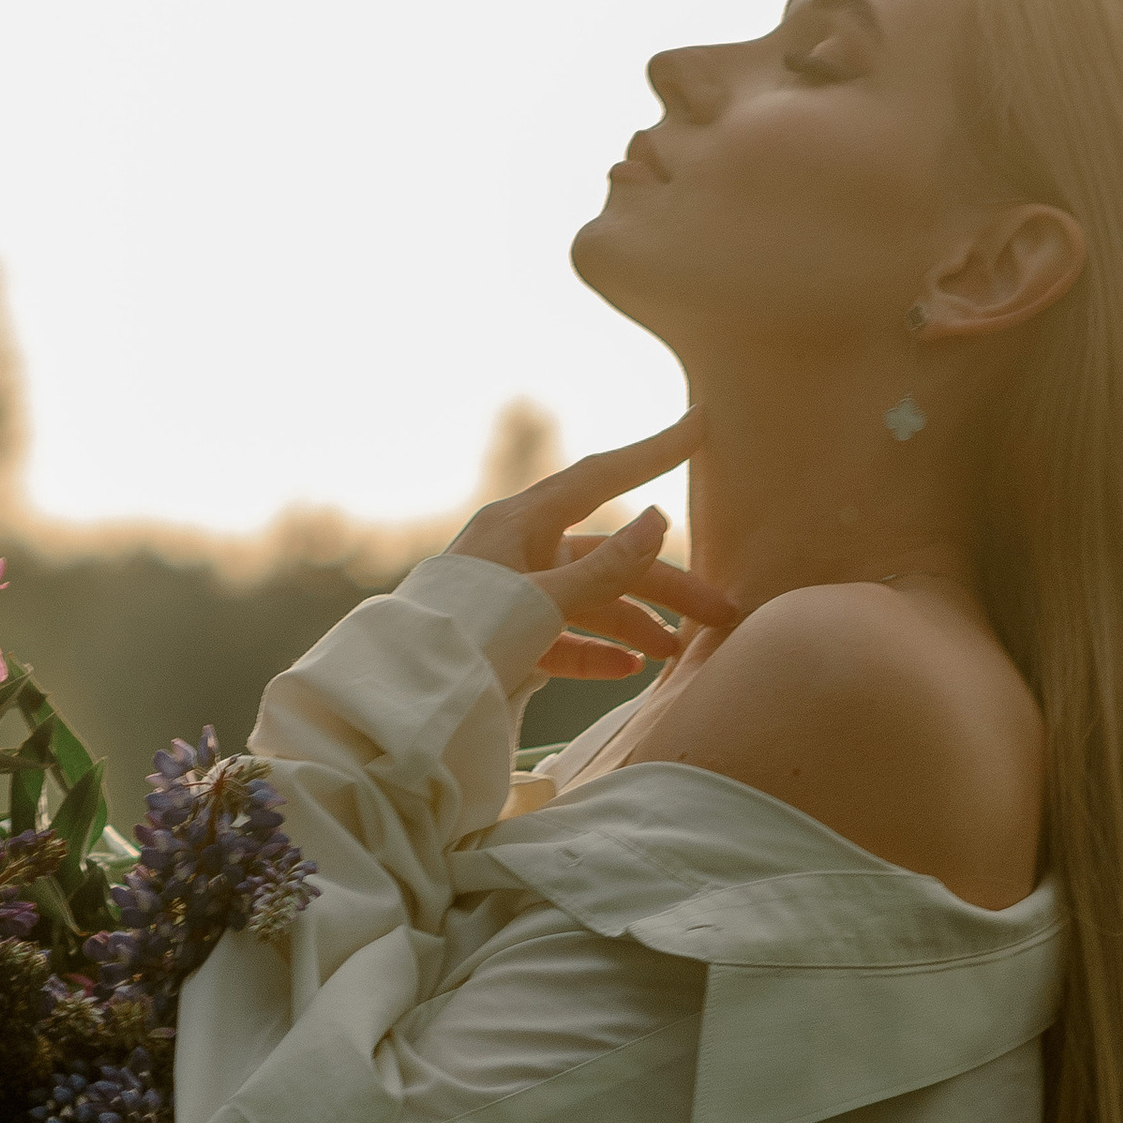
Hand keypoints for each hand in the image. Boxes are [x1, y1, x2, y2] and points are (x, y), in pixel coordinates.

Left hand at [444, 418, 737, 682]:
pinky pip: (559, 640)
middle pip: (608, 557)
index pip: (600, 477)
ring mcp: (514, 595)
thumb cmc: (462, 635)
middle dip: (666, 585)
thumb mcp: (539, 601)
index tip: (701, 425)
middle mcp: (520, 551)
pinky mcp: (505, 638)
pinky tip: (628, 670)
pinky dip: (593, 653)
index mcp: (520, 523)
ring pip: (590, 602)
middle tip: (723, 611)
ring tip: (677, 653)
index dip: (652, 453)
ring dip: (635, 625)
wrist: (399, 698)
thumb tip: (658, 519)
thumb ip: (603, 569)